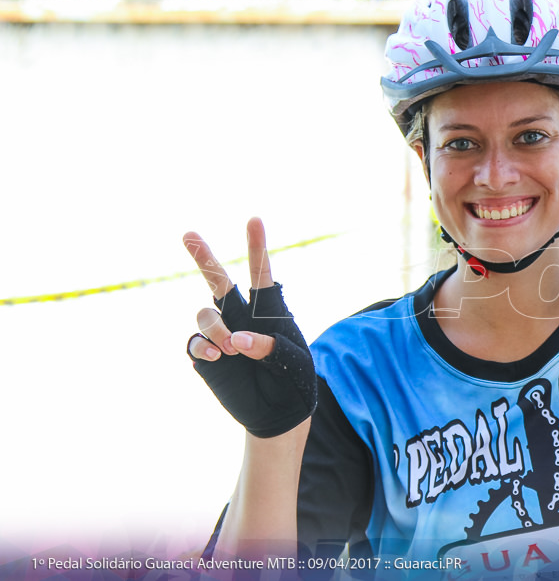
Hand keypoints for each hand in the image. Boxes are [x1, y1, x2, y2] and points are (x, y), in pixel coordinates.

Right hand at [183, 218, 316, 437]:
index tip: (254, 220)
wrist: (278, 413)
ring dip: (216, 329)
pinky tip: (219, 357)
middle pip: (219, 281)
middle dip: (204, 257)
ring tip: (232, 349)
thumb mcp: (293, 363)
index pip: (261, 273)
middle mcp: (242, 316)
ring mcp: (221, 334)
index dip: (257, 247)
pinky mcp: (207, 355)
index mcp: (270, 310)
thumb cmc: (294, 381)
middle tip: (189, 234)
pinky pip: (195, 342)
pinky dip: (205, 346)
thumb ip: (270, 347)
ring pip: (205, 314)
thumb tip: (237, 339)